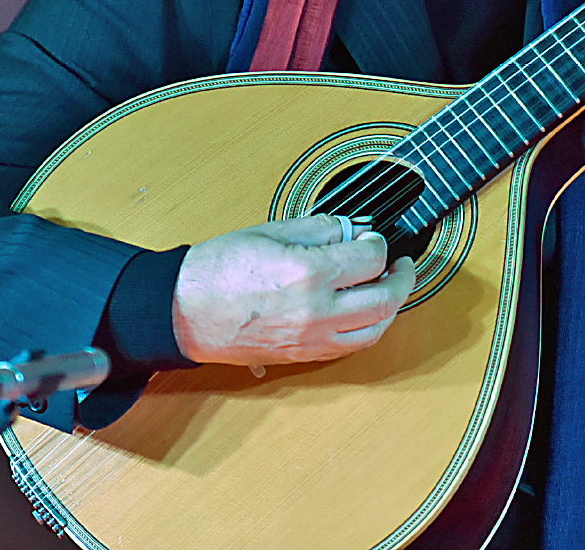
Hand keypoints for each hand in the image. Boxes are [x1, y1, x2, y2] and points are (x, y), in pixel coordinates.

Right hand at [171, 215, 416, 366]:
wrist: (183, 310)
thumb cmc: (217, 270)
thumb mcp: (270, 230)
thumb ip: (320, 228)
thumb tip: (354, 227)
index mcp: (308, 273)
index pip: (371, 257)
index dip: (379, 242)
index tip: (373, 236)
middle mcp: (315, 311)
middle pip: (385, 299)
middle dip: (401, 277)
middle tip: (399, 263)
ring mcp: (311, 339)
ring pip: (375, 330)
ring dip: (390, 307)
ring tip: (387, 287)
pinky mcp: (303, 356)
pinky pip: (351, 347)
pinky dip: (367, 328)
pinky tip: (364, 311)